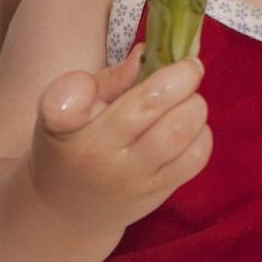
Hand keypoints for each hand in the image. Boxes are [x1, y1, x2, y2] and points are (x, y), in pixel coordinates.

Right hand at [27, 46, 211, 239]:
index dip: (74, 89)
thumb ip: (108, 79)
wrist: (67, 210)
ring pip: (181, 130)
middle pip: (150, 106)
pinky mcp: (157, 193)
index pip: (60, 108)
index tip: (89, 77)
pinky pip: (195, 157)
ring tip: (188, 100)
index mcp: (63, 127)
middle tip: (188, 69)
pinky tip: (189, 128)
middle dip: (182, 77)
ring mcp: (131, 178)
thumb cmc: (73, 146)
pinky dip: (201, 133)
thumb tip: (147, 51)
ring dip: (194, 105)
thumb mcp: (72, 111)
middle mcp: (97, 154)